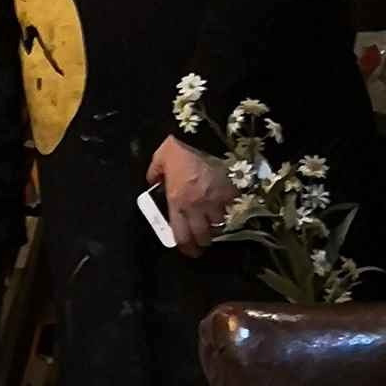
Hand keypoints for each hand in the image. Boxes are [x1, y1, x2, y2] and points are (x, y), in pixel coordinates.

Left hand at [148, 132, 233, 254]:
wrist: (206, 135)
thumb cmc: (179, 147)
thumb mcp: (160, 159)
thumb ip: (154, 173)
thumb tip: (151, 181)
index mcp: (177, 202)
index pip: (182, 235)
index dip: (186, 247)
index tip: (189, 251)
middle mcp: (197, 207)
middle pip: (204, 237)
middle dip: (203, 242)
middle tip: (203, 241)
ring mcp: (217, 201)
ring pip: (220, 226)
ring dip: (218, 227)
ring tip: (216, 224)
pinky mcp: (233, 193)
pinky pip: (234, 211)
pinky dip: (232, 213)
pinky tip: (230, 211)